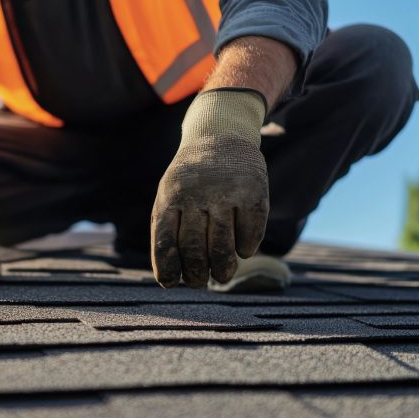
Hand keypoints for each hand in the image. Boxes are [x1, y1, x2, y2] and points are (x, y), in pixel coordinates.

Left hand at [151, 89, 268, 287]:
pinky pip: (250, 232)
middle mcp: (197, 195)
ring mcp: (226, 193)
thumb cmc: (190, 177)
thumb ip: (166, 229)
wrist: (220, 134)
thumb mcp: (170, 194)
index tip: (171, 283)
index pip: (165, 241)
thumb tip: (168, 279)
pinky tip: (242, 251)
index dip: (168, 268)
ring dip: (222, 267)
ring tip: (222, 276)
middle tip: (200, 282)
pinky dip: (246, 248)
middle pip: (193, 247)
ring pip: (222, 244)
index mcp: (170, 197)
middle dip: (196, 273)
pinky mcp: (254, 193)